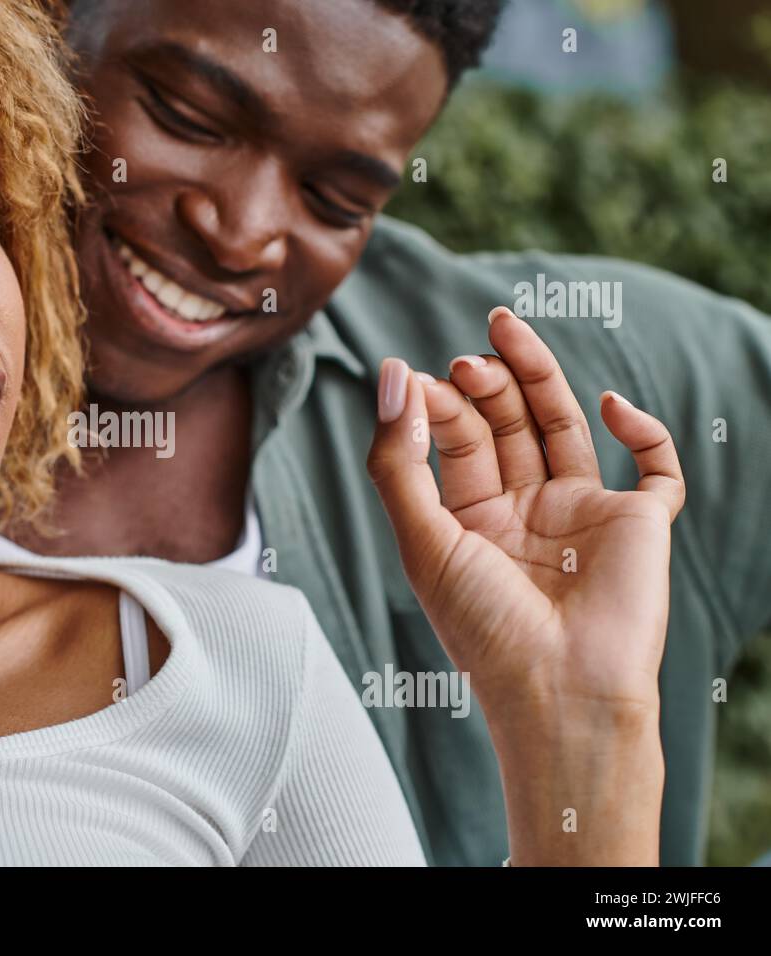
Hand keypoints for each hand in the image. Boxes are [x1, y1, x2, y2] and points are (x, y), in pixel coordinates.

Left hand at [366, 306, 685, 863]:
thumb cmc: (483, 627)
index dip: (436, 405)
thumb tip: (390, 374)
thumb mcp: (423, 540)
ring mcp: (583, 513)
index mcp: (471, 519)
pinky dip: (640, 429)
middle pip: (505, 424)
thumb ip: (400, 460)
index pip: (454, 441)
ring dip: (538, 378)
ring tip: (505, 330)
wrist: (560, 691)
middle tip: (464, 360)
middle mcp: (526, 510)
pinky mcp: (639, 524)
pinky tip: (606, 405)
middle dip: (483, 385)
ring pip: (563, 426)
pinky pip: (653, 466)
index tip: (415, 379)